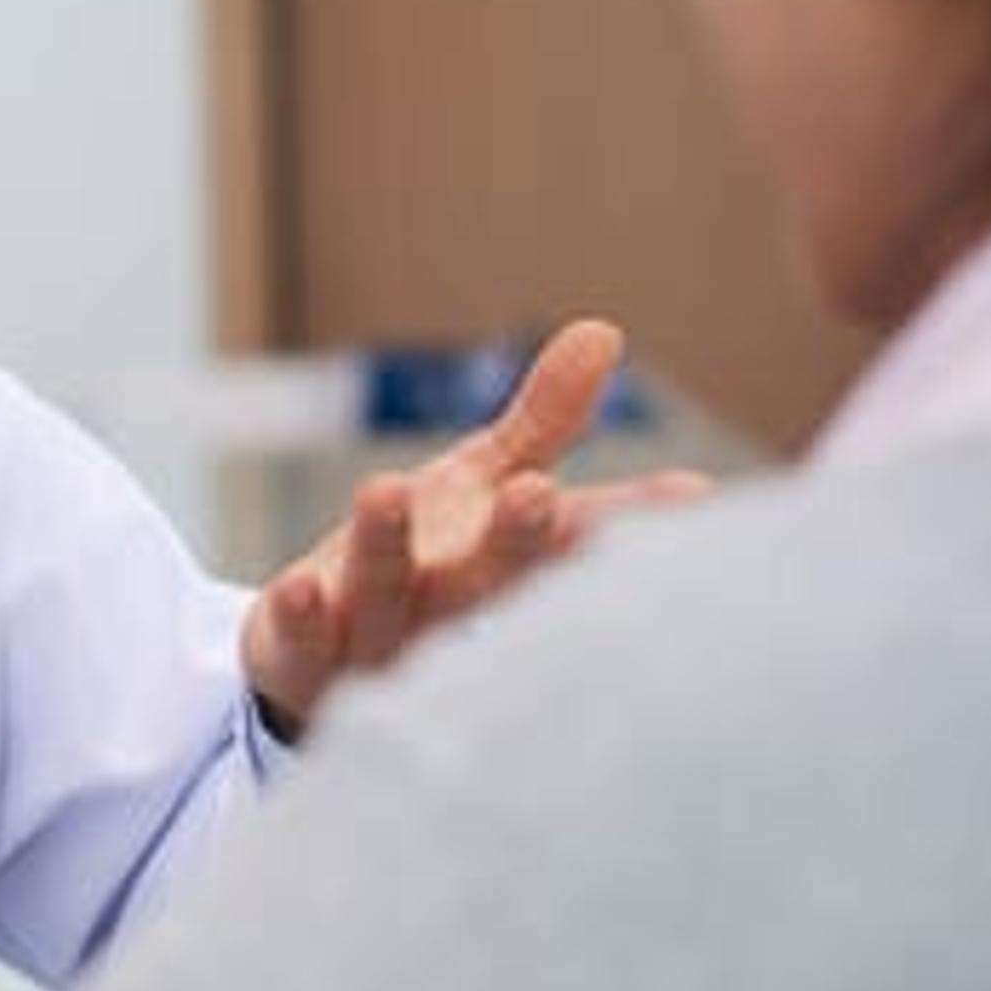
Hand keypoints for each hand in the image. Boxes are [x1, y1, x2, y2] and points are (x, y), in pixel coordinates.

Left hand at [242, 319, 714, 733]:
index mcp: (506, 568)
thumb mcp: (480, 483)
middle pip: (489, 578)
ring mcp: (377, 639)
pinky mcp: (303, 659)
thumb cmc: (424, 560)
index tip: (691, 494)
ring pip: (388, 598)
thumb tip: (602, 330)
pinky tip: (300, 586)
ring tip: (384, 488)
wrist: (318, 660)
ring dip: (387, 550)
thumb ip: (541, 424)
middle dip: (517, 542)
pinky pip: (302, 640)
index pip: (574, 542)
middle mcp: (451, 612)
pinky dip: (302, 616)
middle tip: (540, 497)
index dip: (629, 521)